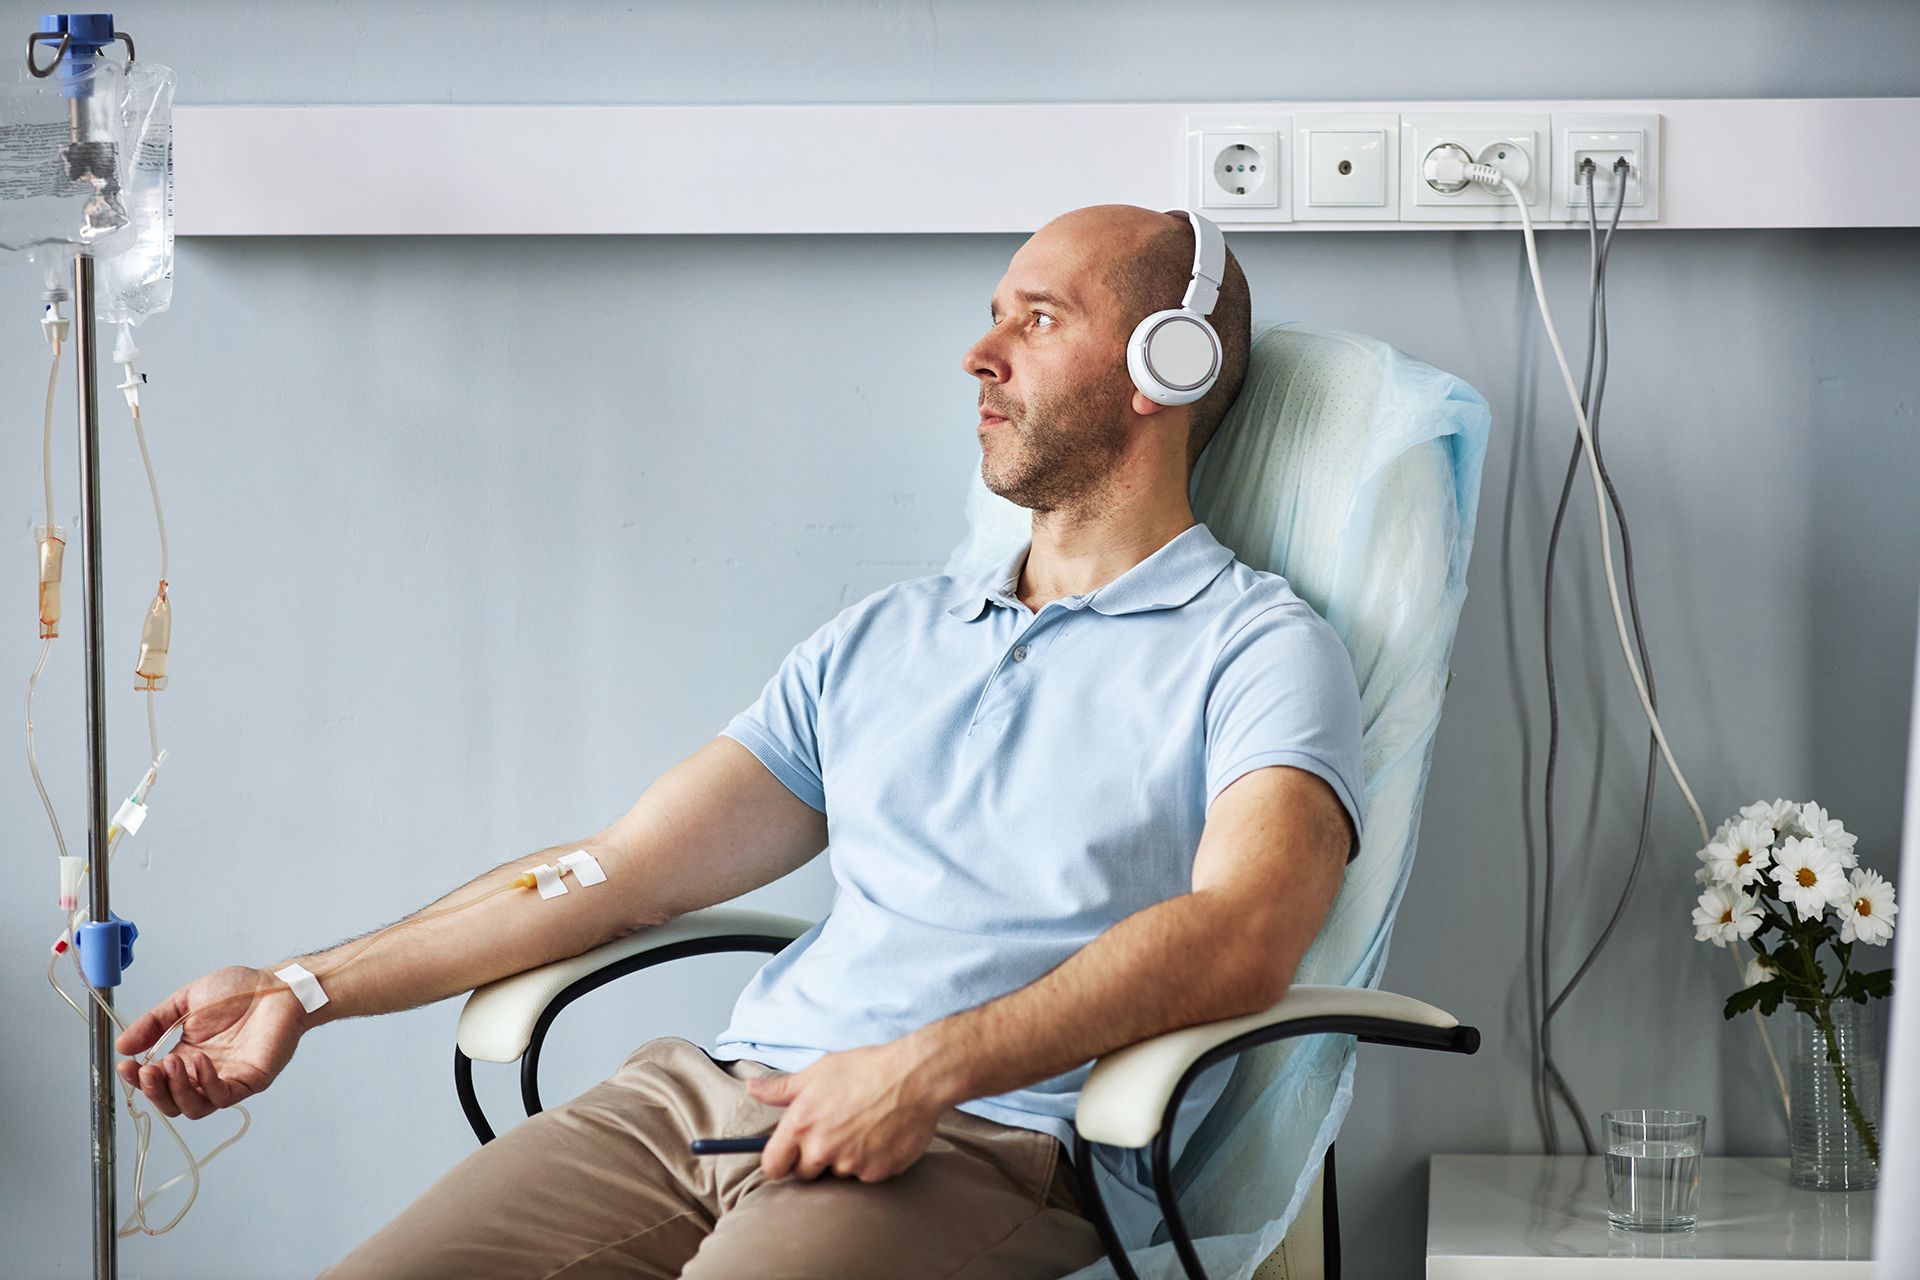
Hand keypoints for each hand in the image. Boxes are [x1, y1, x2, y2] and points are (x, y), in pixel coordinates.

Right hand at [114, 965, 307, 1118]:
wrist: (277, 984)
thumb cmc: (239, 990)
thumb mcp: (185, 1001)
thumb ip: (154, 1023)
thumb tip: (123, 1046)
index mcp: (187, 1057)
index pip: (156, 1083)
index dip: (138, 1080)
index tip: (126, 1065)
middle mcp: (205, 1073)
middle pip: (172, 1103)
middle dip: (154, 1091)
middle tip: (147, 1070)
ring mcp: (228, 1079)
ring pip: (194, 1108)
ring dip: (176, 1091)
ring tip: (170, 1063)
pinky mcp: (250, 1081)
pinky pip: (223, 1096)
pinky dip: (205, 1083)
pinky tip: (198, 1061)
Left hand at [746, 1039, 954, 1182]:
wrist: (915, 1076)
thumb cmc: (866, 1068)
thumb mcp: (819, 1071)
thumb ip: (782, 1088)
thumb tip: (753, 1089)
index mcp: (801, 1124)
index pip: (773, 1166)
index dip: (780, 1161)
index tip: (788, 1155)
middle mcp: (822, 1148)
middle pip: (804, 1174)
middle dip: (814, 1158)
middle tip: (834, 1131)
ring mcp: (850, 1164)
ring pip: (838, 1173)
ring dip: (845, 1158)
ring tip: (863, 1127)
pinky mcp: (876, 1173)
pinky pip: (865, 1175)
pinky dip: (871, 1161)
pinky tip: (881, 1135)